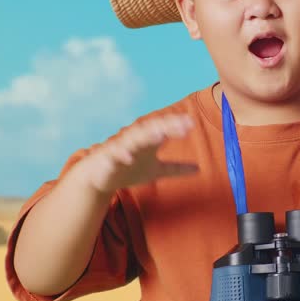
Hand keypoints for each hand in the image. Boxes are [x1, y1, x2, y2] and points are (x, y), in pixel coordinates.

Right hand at [79, 114, 198, 193]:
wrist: (100, 178)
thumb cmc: (129, 169)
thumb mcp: (156, 170)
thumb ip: (175, 168)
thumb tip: (199, 169)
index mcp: (149, 142)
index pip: (164, 129)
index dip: (176, 126)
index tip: (191, 123)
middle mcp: (136, 140)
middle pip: (152, 130)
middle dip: (166, 126)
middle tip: (181, 125)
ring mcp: (122, 148)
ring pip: (134, 139)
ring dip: (145, 136)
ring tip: (159, 135)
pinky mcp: (108, 159)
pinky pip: (114, 156)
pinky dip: (120, 155)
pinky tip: (128, 158)